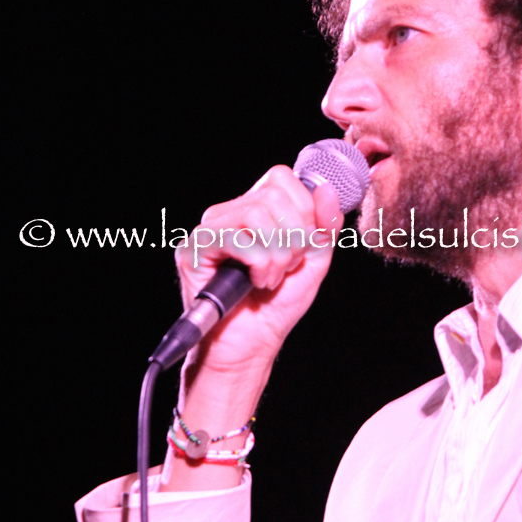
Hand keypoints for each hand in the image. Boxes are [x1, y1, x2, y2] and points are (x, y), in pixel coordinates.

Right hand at [176, 166, 343, 380]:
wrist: (253, 344)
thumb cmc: (278, 305)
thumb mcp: (313, 260)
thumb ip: (324, 226)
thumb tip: (327, 190)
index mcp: (257, 208)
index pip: (283, 178)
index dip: (304, 210)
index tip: (303, 247)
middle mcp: (230, 212)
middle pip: (273, 194)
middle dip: (294, 237)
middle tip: (286, 268)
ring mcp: (210, 228)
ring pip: (256, 213)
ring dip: (276, 254)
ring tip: (270, 278)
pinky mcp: (195, 247)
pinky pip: (237, 237)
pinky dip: (258, 263)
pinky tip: (255, 282)